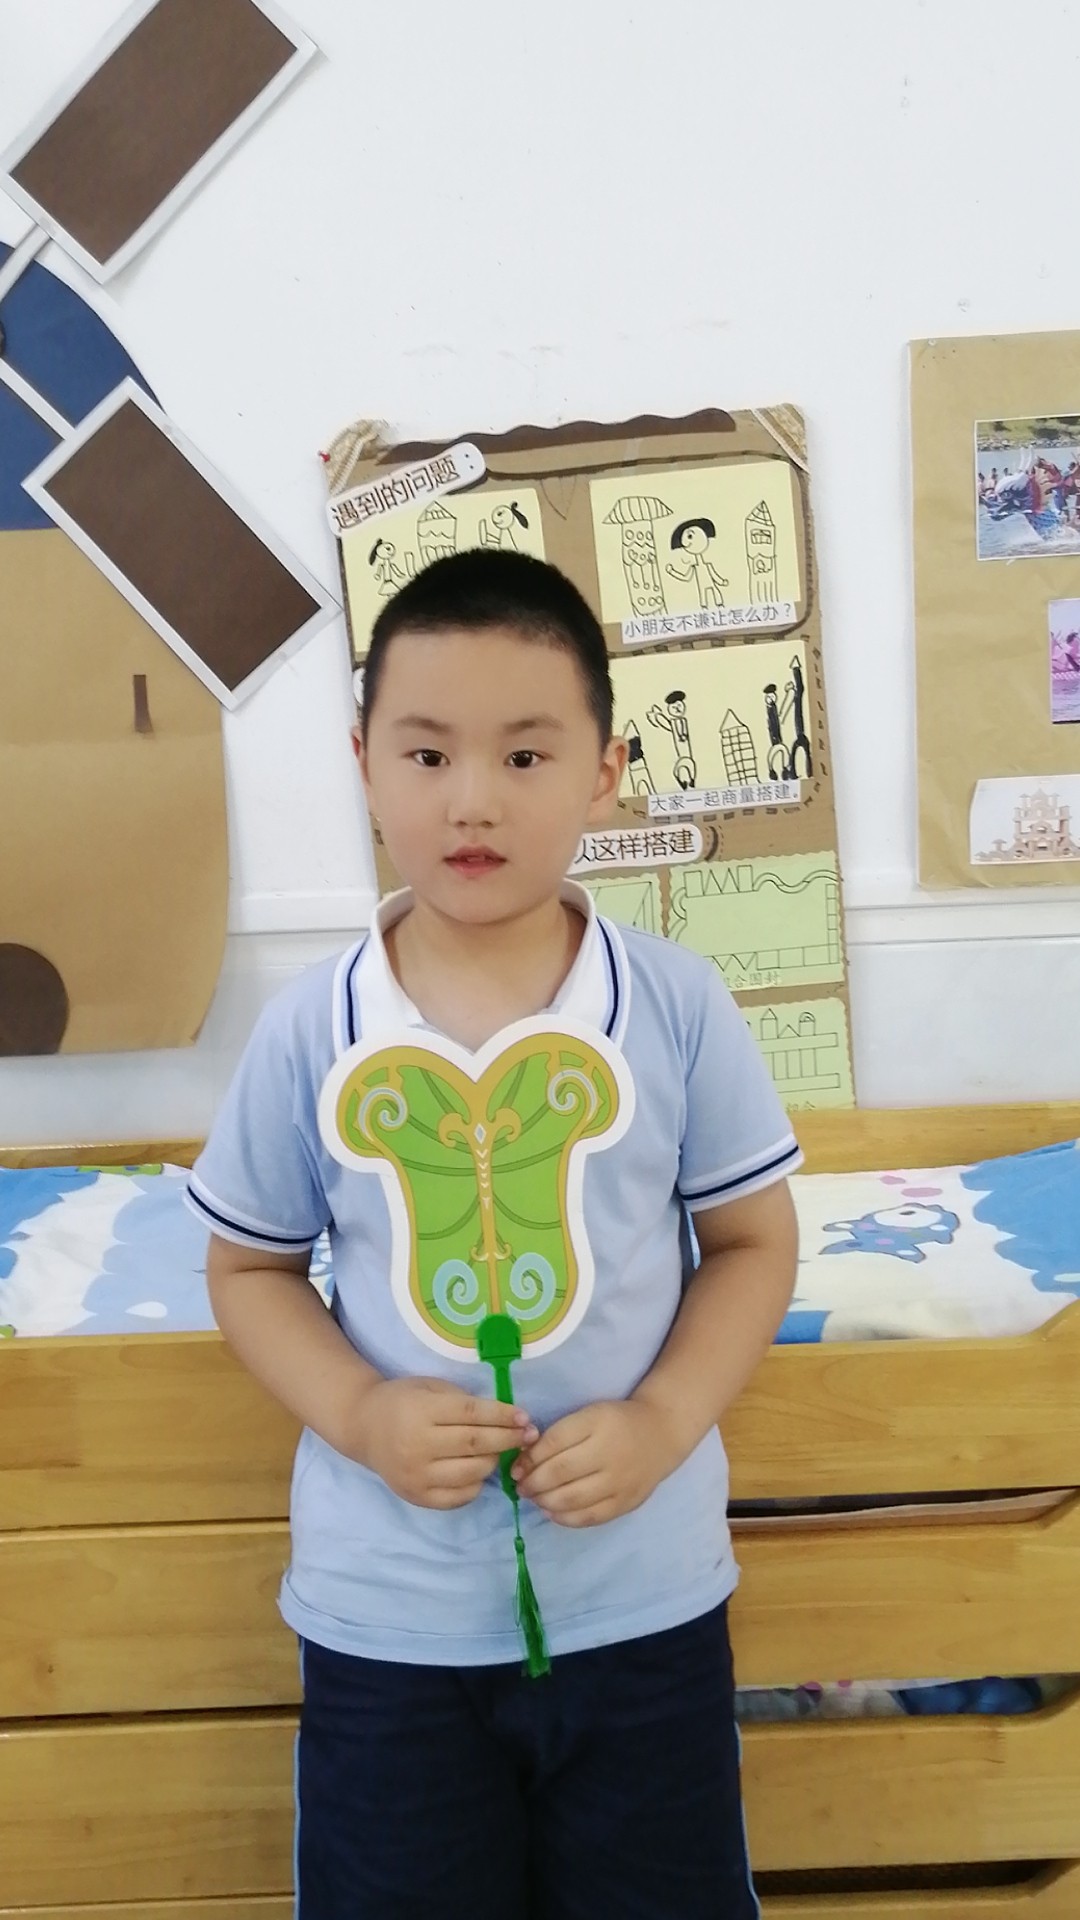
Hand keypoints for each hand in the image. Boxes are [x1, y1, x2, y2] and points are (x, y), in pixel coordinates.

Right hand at [350, 1377, 537, 1510]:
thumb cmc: (403, 1401)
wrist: (364, 1427)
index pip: (472, 1415)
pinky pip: (459, 1497)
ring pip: (472, 1473)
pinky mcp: (417, 1497)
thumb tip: (508, 1419)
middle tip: (528, 1435)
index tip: (525, 1417)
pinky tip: (478, 1470)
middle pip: (475, 1444)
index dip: (503, 1416)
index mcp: (421, 1412)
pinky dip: (476, 1484)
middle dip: (508, 1439)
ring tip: (501, 1451)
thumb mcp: (431, 1388)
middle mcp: (418, 1446)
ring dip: (494, 1461)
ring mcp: (417, 1476)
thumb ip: (464, 1402)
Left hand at [512, 1398, 684, 1528]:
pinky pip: (590, 1517)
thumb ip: (557, 1436)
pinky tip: (553, 1512)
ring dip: (545, 1502)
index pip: (554, 1443)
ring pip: (572, 1499)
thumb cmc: (616, 1422)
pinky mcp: (626, 1503)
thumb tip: (524, 1462)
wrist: (661, 1434)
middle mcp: (609, 1453)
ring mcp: (619, 1482)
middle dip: (533, 1483)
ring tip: (535, 1498)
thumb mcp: (587, 1416)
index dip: (529, 1459)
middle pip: (560, 1474)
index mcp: (597, 1424)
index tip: (516, 1468)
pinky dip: (566, 1518)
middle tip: (521, 1487)